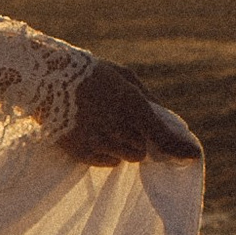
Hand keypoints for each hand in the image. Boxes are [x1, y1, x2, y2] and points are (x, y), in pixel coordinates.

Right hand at [57, 57, 200, 165]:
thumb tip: (166, 118)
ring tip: (111, 128)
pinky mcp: (80, 153)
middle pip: (144, 150)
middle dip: (142, 140)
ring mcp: (98, 142)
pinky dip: (108, 153)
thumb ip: (148, 98)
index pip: (162, 137)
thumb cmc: (87, 71)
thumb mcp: (123, 76)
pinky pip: (107, 162)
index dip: (180, 149)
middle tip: (131, 128)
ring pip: (127, 157)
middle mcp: (117, 127)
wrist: (41, 78)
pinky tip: (97, 135)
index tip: (193, 156)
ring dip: (126, 147)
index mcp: (130, 104)